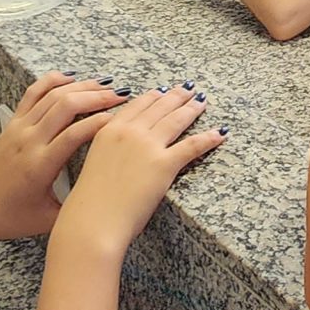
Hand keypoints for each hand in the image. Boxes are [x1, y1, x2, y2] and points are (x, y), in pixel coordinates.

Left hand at [0, 74, 129, 244]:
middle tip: (121, 96)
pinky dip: (53, 81)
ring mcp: (19, 129)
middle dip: (97, 97)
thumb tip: (106, 194)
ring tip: (104, 85)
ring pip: (52, 95)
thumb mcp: (48, 219)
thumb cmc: (9, 216)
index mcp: (39, 167)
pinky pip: (33, 93)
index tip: (122, 120)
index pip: (74, 135)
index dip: (100, 123)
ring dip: (81, 86)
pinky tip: (71, 78)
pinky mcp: (13, 123)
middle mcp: (29, 142)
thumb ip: (76, 207)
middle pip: (65, 106)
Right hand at [52, 85, 221, 256]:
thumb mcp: (92, 162)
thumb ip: (108, 150)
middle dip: (176, 97)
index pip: (137, 105)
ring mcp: (148, 146)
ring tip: (201, 101)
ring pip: (176, 120)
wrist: (93, 220)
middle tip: (188, 89)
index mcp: (109, 130)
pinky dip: (208, 138)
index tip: (162, 91)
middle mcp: (129, 132)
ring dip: (191, 109)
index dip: (153, 96)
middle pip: (159, 108)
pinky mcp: (164, 164)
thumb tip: (119, 152)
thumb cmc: (90, 202)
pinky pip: (192, 146)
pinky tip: (219, 133)